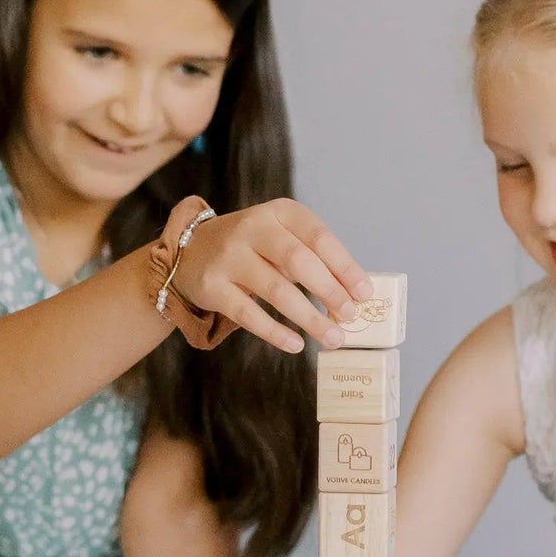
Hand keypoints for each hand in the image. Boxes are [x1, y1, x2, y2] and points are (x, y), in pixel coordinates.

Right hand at [170, 197, 370, 353]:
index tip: (364, 293)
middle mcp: (253, 228)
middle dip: (329, 291)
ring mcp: (230, 256)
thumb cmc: (253, 249)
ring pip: (276, 290)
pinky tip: (296, 344)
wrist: (191, 252)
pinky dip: (275, 332)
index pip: (319, 237)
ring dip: (309, 318)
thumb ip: (314, 261)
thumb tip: (354, 297)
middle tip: (350, 317)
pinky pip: (248, 313)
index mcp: (280, 212)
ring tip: (332, 338)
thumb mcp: (283, 240)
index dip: (345, 266)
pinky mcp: (213, 286)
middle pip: (298, 260)